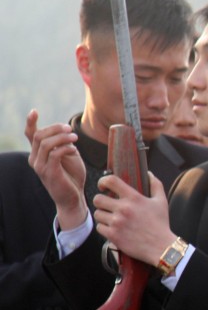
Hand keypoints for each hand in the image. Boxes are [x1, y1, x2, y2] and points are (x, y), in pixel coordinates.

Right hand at [25, 110, 88, 228]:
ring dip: (62, 137)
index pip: (30, 135)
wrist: (73, 198)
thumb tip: (66, 133)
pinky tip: (74, 149)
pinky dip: (65, 148)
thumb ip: (64, 144)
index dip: (30, 122)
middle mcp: (35, 159)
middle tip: (70, 129)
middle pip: (39, 135)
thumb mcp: (68, 156)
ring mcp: (40, 166)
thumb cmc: (72, 177)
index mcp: (38, 154)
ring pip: (46, 143)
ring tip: (75, 138)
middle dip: (55, 128)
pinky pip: (55, 154)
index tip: (34, 111)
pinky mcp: (50, 173)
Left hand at [93, 173, 175, 265]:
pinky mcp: (113, 235)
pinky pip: (99, 227)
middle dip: (101, 201)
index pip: (111, 181)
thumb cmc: (161, 224)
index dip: (103, 181)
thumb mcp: (162, 201)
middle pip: (98, 198)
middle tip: (107, 206)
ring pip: (98, 214)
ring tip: (112, 219)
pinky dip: (104, 228)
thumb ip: (155, 185)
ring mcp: (117, 222)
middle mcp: (123, 209)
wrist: (161, 247)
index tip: (104, 186)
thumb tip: (148, 173)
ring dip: (103, 216)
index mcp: (134, 198)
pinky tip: (114, 229)